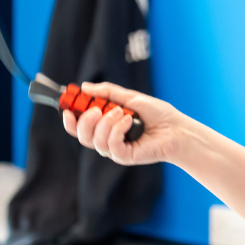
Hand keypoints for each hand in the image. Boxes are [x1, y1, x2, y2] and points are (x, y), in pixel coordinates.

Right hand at [62, 82, 183, 165]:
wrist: (177, 128)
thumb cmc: (158, 114)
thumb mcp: (130, 98)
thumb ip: (107, 93)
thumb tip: (85, 87)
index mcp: (106, 126)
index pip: (80, 127)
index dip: (70, 120)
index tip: (67, 107)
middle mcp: (108, 139)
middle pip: (82, 136)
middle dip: (84, 121)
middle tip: (95, 110)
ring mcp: (116, 150)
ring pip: (95, 141)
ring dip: (106, 123)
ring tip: (123, 113)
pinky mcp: (125, 157)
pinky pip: (111, 146)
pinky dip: (117, 130)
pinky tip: (129, 122)